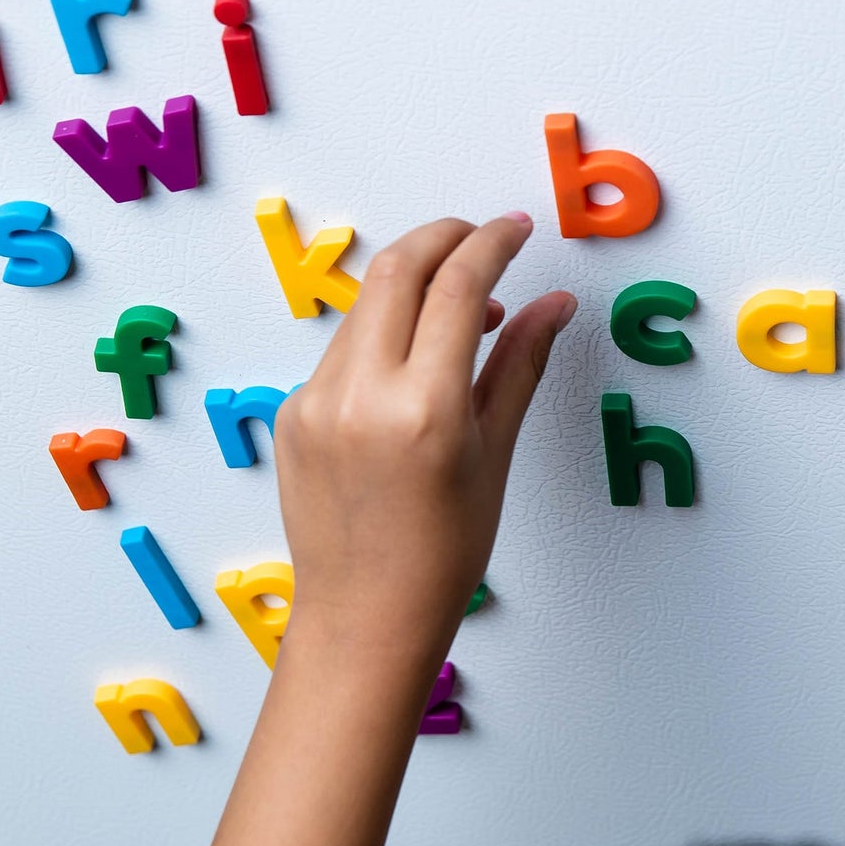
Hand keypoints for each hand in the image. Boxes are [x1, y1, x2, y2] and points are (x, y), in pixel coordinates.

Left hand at [274, 213, 575, 678]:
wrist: (366, 615)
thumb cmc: (442, 553)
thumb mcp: (493, 453)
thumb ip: (519, 364)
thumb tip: (552, 305)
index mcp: (423, 409)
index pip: (458, 287)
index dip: (492, 244)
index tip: (515, 230)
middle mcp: (360, 395)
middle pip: (397, 269)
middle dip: (444, 237)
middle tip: (483, 240)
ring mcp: (316, 401)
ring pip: (366, 304)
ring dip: (413, 285)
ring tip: (463, 313)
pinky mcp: (293, 412)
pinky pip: (342, 347)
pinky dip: (383, 332)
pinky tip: (415, 362)